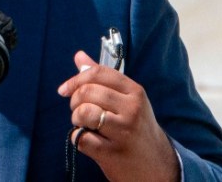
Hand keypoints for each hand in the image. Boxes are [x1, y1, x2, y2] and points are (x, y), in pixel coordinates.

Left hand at [57, 51, 179, 181]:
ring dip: (76, 118)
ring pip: (84, 113)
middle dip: (74, 100)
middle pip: (87, 92)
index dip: (76, 79)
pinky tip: (88, 139)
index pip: (98, 73)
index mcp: (135, 92)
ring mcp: (124, 132)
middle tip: (78, 110)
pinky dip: (78, 138)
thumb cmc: (136, 127)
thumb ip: (102, 78)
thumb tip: (79, 56)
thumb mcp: (126, 99)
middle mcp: (131, 109)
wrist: (156, 165)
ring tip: (83, 124)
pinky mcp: (113, 152)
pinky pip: (82, 138)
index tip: (65, 89)